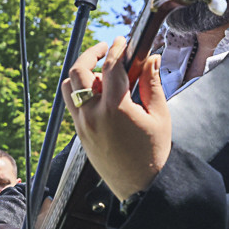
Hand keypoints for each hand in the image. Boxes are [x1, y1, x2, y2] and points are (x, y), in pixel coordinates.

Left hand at [61, 37, 170, 200]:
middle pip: (78, 71)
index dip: (116, 49)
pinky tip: (100, 93)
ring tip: (101, 74)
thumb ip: (153, 83)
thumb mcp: (160, 115)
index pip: (109, 67)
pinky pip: (72, 105)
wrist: (140, 187)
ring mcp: (82, 125)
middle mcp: (92, 115)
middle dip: (90, 54)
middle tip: (106, 50)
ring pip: (68, 87)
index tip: (121, 41)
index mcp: (115, 109)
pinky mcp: (79, 134)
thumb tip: (152, 59)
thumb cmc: (154, 154)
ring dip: (81, 74)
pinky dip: (81, 92)